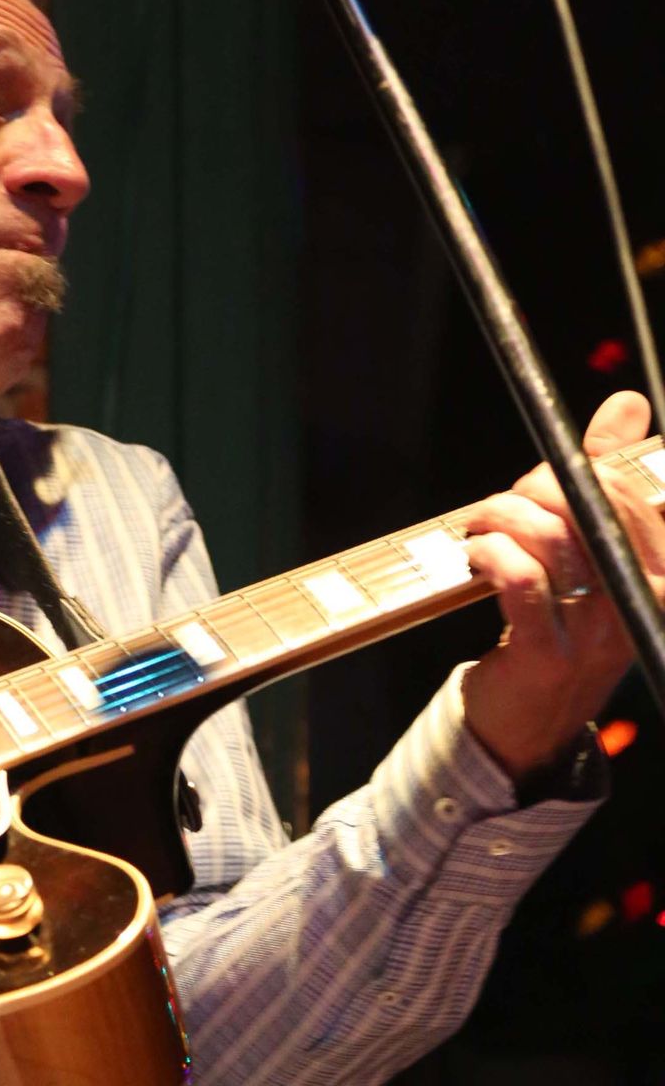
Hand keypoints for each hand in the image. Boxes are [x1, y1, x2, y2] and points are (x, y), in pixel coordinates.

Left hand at [461, 390, 664, 781]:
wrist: (528, 718)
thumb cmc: (559, 618)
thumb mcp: (590, 547)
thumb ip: (609, 475)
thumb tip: (629, 404)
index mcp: (659, 568)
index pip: (630, 488)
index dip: (578, 468)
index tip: (542, 484)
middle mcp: (642, 599)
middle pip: (588, 505)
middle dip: (533, 489)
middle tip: (503, 508)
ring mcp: (599, 632)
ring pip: (551, 536)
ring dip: (499, 518)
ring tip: (480, 530)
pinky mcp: (549, 655)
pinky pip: (521, 579)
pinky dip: (490, 554)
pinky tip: (477, 556)